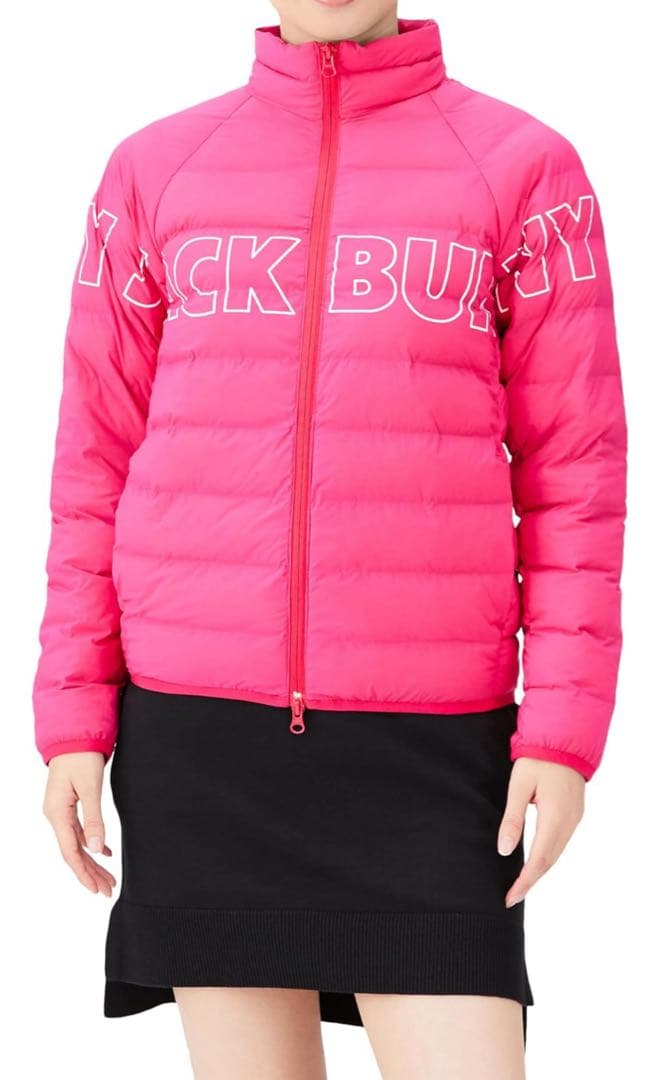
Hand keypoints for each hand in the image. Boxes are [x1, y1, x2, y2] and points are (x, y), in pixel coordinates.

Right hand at [42, 752, 116, 896]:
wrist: (73, 734)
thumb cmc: (81, 756)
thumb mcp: (90, 786)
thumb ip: (93, 818)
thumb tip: (95, 848)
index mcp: (57, 813)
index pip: (70, 852)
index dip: (83, 873)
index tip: (96, 889)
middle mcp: (55, 815)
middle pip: (73, 852)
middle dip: (90, 872)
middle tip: (108, 890)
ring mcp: (61, 810)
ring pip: (76, 843)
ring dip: (92, 861)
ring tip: (107, 878)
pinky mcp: (68, 804)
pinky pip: (78, 831)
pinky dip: (91, 843)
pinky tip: (103, 852)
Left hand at [497, 757, 584, 906]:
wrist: (563, 739)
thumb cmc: (537, 759)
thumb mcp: (518, 786)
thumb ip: (512, 819)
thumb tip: (503, 850)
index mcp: (555, 817)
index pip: (539, 860)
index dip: (524, 882)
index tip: (510, 897)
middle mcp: (569, 822)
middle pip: (549, 862)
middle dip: (530, 881)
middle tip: (510, 897)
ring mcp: (575, 818)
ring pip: (556, 853)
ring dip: (538, 870)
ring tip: (519, 884)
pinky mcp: (574, 813)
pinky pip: (560, 842)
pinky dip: (546, 856)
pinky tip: (534, 861)